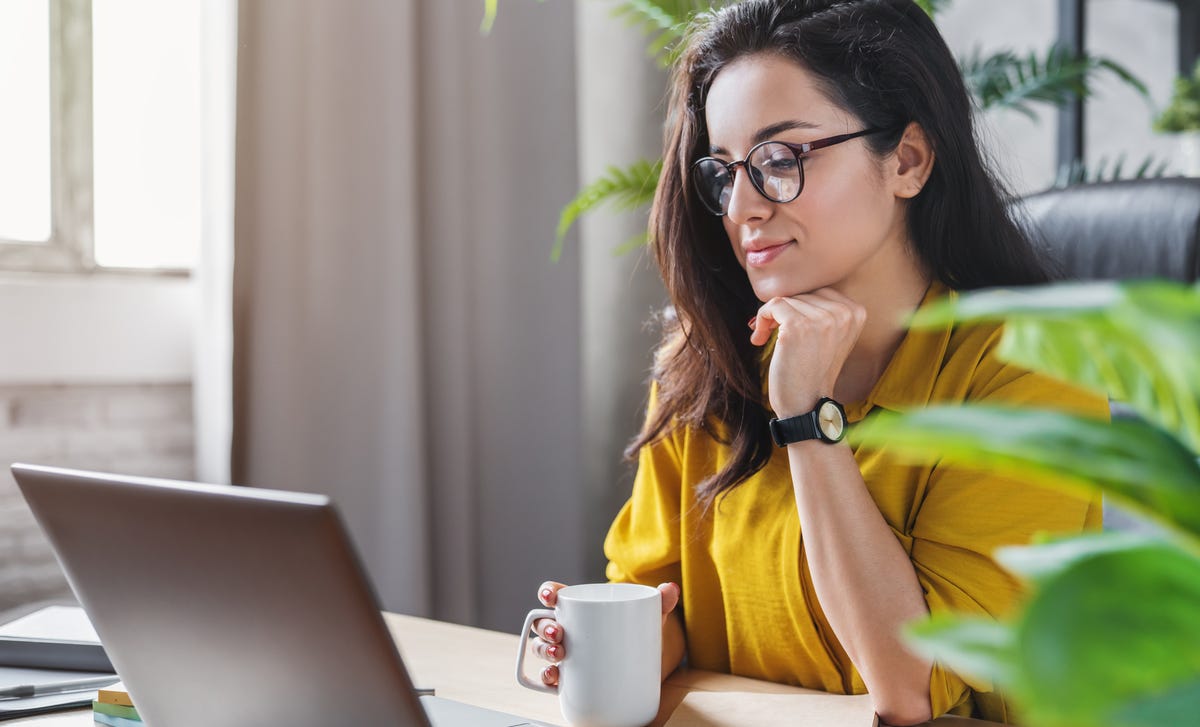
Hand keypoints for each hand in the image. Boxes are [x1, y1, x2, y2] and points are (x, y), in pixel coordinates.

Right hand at [531, 580, 680, 687]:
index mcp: (581, 607)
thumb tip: (671, 589)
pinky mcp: (572, 677)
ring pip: (542, 649)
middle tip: (559, 633)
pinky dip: (546, 678)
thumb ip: (662, 601)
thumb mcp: (651, 616)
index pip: (556, 595)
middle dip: (546, 627)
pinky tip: (553, 678)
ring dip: (543, 651)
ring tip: (558, 655)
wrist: (648, 664)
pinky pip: (550, 677)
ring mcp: (568, 654)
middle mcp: (569, 629)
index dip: (547, 592)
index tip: (551, 597)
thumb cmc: (640, 631)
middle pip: (544, 623)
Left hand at [749, 288, 866, 416]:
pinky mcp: (798, 326)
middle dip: (784, 312)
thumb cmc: (812, 371)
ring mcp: (822, 319)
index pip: (819, 291)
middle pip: (802, 293)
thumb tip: (792, 286)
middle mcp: (844, 313)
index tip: (788, 325)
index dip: (800, 306)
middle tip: (774, 333)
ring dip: (770, 318)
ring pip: (786, 299)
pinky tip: (759, 338)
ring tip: (767, 337)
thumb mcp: (830, 336)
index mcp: (856, 312)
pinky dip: (761, 319)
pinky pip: (772, 305)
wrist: (807, 405)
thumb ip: (823, 310)